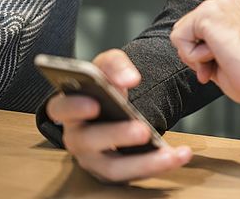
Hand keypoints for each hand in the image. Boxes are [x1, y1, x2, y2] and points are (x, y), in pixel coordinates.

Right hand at [44, 49, 191, 182]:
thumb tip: (129, 79)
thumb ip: (116, 65)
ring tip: (170, 155)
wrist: (117, 105)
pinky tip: (179, 155)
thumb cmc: (105, 87)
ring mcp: (95, 158)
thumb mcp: (108, 66)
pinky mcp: (115, 170)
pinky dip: (159, 165)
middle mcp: (78, 137)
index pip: (60, 109)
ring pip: (114, 168)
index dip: (74, 108)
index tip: (94, 104)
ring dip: (144, 163)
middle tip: (142, 130)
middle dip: (116, 136)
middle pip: (88, 142)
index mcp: (70, 109)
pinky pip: (135, 174)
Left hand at [170, 0, 239, 110]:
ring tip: (221, 59)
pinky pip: (178, 39)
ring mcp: (217, 5)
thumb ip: (209, 45)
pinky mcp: (207, 14)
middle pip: (186, 30)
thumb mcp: (228, 53)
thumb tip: (188, 51)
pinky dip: (193, 56)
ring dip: (196, 56)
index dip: (203, 53)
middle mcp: (227, 2)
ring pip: (181, 34)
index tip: (221, 63)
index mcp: (235, 9)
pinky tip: (217, 55)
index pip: (198, 30)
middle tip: (215, 66)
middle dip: (196, 54)